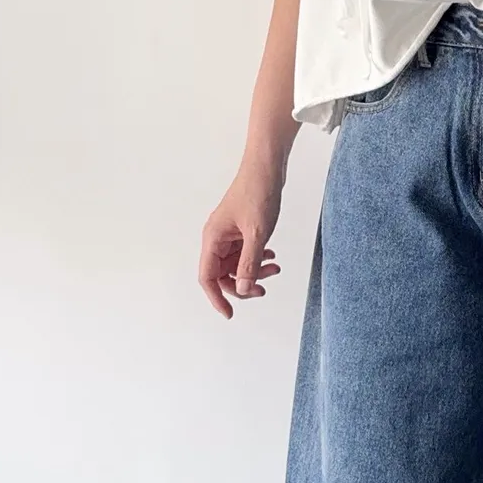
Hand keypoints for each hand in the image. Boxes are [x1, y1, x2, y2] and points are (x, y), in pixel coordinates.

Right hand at [198, 160, 285, 318]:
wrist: (267, 168)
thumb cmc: (258, 193)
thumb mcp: (257, 234)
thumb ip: (250, 263)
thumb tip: (244, 289)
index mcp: (213, 239)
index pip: (207, 277)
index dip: (217, 298)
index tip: (229, 314)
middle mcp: (217, 238)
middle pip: (223, 275)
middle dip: (244, 284)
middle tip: (263, 289)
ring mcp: (229, 234)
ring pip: (237, 265)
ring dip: (255, 271)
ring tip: (275, 267)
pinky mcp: (241, 229)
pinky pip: (245, 253)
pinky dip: (258, 258)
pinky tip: (271, 254)